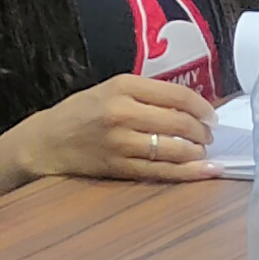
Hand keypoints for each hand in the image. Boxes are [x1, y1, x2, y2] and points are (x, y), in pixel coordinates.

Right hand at [9, 73, 224, 184]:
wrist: (47, 141)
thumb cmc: (82, 112)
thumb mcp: (111, 89)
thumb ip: (147, 95)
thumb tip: (191, 107)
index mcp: (123, 86)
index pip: (177, 95)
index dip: (202, 107)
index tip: (212, 115)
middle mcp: (122, 112)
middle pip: (179, 122)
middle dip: (202, 131)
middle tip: (209, 135)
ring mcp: (121, 142)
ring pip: (174, 149)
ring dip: (197, 152)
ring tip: (203, 151)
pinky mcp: (119, 167)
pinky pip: (161, 171)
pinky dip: (188, 173)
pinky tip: (205, 171)